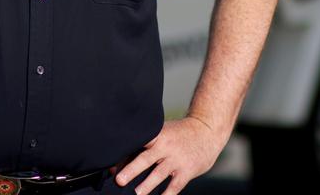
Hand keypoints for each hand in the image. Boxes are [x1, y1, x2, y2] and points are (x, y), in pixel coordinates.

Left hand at [113, 116, 228, 194]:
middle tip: (119, 180)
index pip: (138, 143)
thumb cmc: (176, 135)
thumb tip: (112, 168)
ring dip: (146, 186)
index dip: (124, 152)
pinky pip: (175, 186)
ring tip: (136, 194)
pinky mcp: (187, 171)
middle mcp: (166, 146)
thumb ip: (138, 149)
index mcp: (156, 135)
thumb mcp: (160, 135)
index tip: (111, 163)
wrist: (207, 131)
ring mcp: (177, 159)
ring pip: (159, 174)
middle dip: (132, 169)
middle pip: (146, 158)